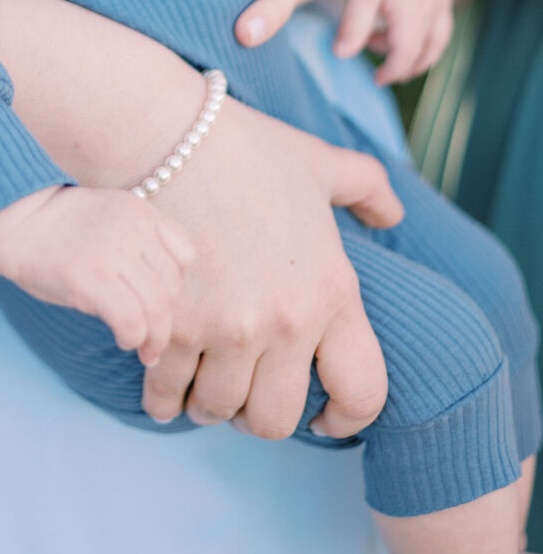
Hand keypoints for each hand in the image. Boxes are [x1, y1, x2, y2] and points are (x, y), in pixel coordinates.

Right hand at [0, 184, 194, 363]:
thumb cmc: (59, 227)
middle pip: (172, 285)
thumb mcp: (110, 218)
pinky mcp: (90, 278)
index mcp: (139, 211)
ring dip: (154, 338)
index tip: (159, 300)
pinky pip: (131, 320)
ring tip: (144, 350)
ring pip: (157, 307)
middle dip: (167, 319)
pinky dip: (133, 338)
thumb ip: (139, 244)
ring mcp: (112, 251)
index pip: (185, 253)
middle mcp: (132, 228)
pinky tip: (123, 341)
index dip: (175, 282)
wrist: (15, 219)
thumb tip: (162, 297)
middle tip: (154, 340)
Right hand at [140, 98, 401, 439]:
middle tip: (243, 389)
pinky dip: (161, 394)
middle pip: (276, 420)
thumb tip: (392, 214)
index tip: (323, 417)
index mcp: (331, 290)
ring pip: (218, 410)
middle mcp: (286, 320)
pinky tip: (161, 381)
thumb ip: (365, 187)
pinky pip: (164, 392)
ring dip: (208, 402)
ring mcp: (226, 327)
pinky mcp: (171, 325)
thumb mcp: (317, 163)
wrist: (166, 132)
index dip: (345, 419)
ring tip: (199, 381)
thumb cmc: (244, 147)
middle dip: (257, 412)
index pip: (361, 393)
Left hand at [333, 0, 454, 85]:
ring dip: (418, 45)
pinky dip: (425, 24)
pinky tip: (403, 18)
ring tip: (391, 44)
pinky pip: (441, 11)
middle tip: (387, 69)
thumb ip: (352, 27)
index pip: (406, 56)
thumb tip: (341, 56)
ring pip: (439, 33)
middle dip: (408, 63)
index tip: (376, 78)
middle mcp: (436, 5)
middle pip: (429, 50)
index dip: (391, 71)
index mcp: (415, 14)